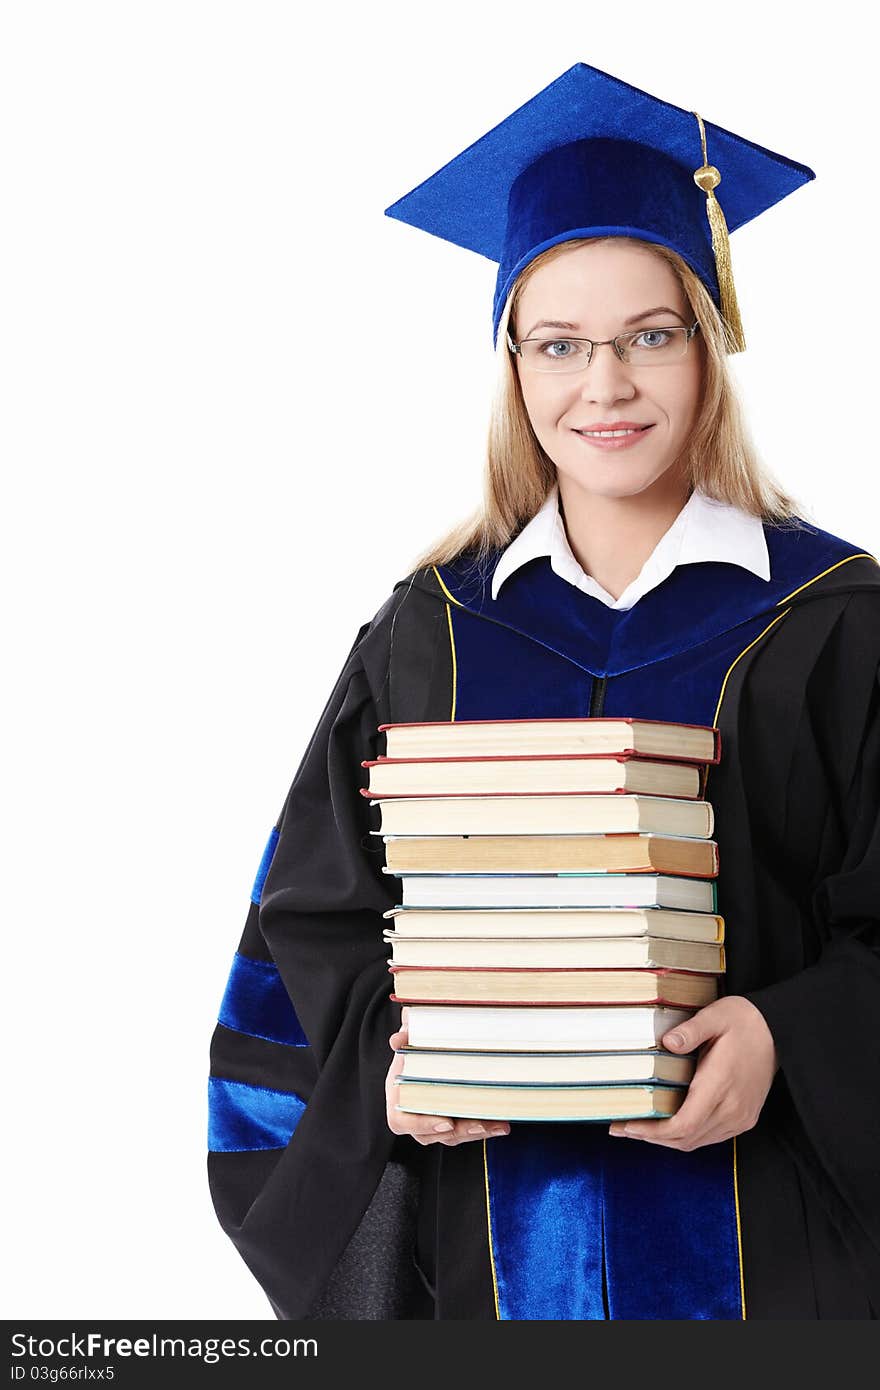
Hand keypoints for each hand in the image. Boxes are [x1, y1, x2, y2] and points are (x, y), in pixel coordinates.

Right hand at [385, 1006, 510, 1146]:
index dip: (422, 1125)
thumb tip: (398, 1039)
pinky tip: (501, 1122)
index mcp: (398, 1094)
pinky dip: (483, 1128)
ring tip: (499, 1124)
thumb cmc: (417, 1039)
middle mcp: (412, 1112)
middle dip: (460, 1131)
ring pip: (452, 1137)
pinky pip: (465, 1131)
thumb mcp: (412, 1031)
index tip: (447, 1122)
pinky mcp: (451, 1119)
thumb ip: (406, 1032)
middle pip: (432, 1134)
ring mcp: (432, 1119)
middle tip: (481, 1123)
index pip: (401, 1120)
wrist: (425, 1042)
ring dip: (477, 1132)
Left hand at [608, 995, 778, 1150]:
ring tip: (640, 1128)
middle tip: (621, 1128)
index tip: (626, 1126)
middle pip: (686, 1140)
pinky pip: (710, 1137)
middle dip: (651, 1138)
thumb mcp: (715, 1016)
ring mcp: (741, 1117)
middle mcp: (732, 1110)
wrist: (779, 1031)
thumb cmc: (744, 1021)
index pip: (683, 1125)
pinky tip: (668, 1125)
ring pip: (697, 1142)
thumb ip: (690, 1030)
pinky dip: (686, 1136)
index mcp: (721, 1086)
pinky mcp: (745, 1118)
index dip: (652, 1132)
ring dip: (667, 1140)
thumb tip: (667, 1043)